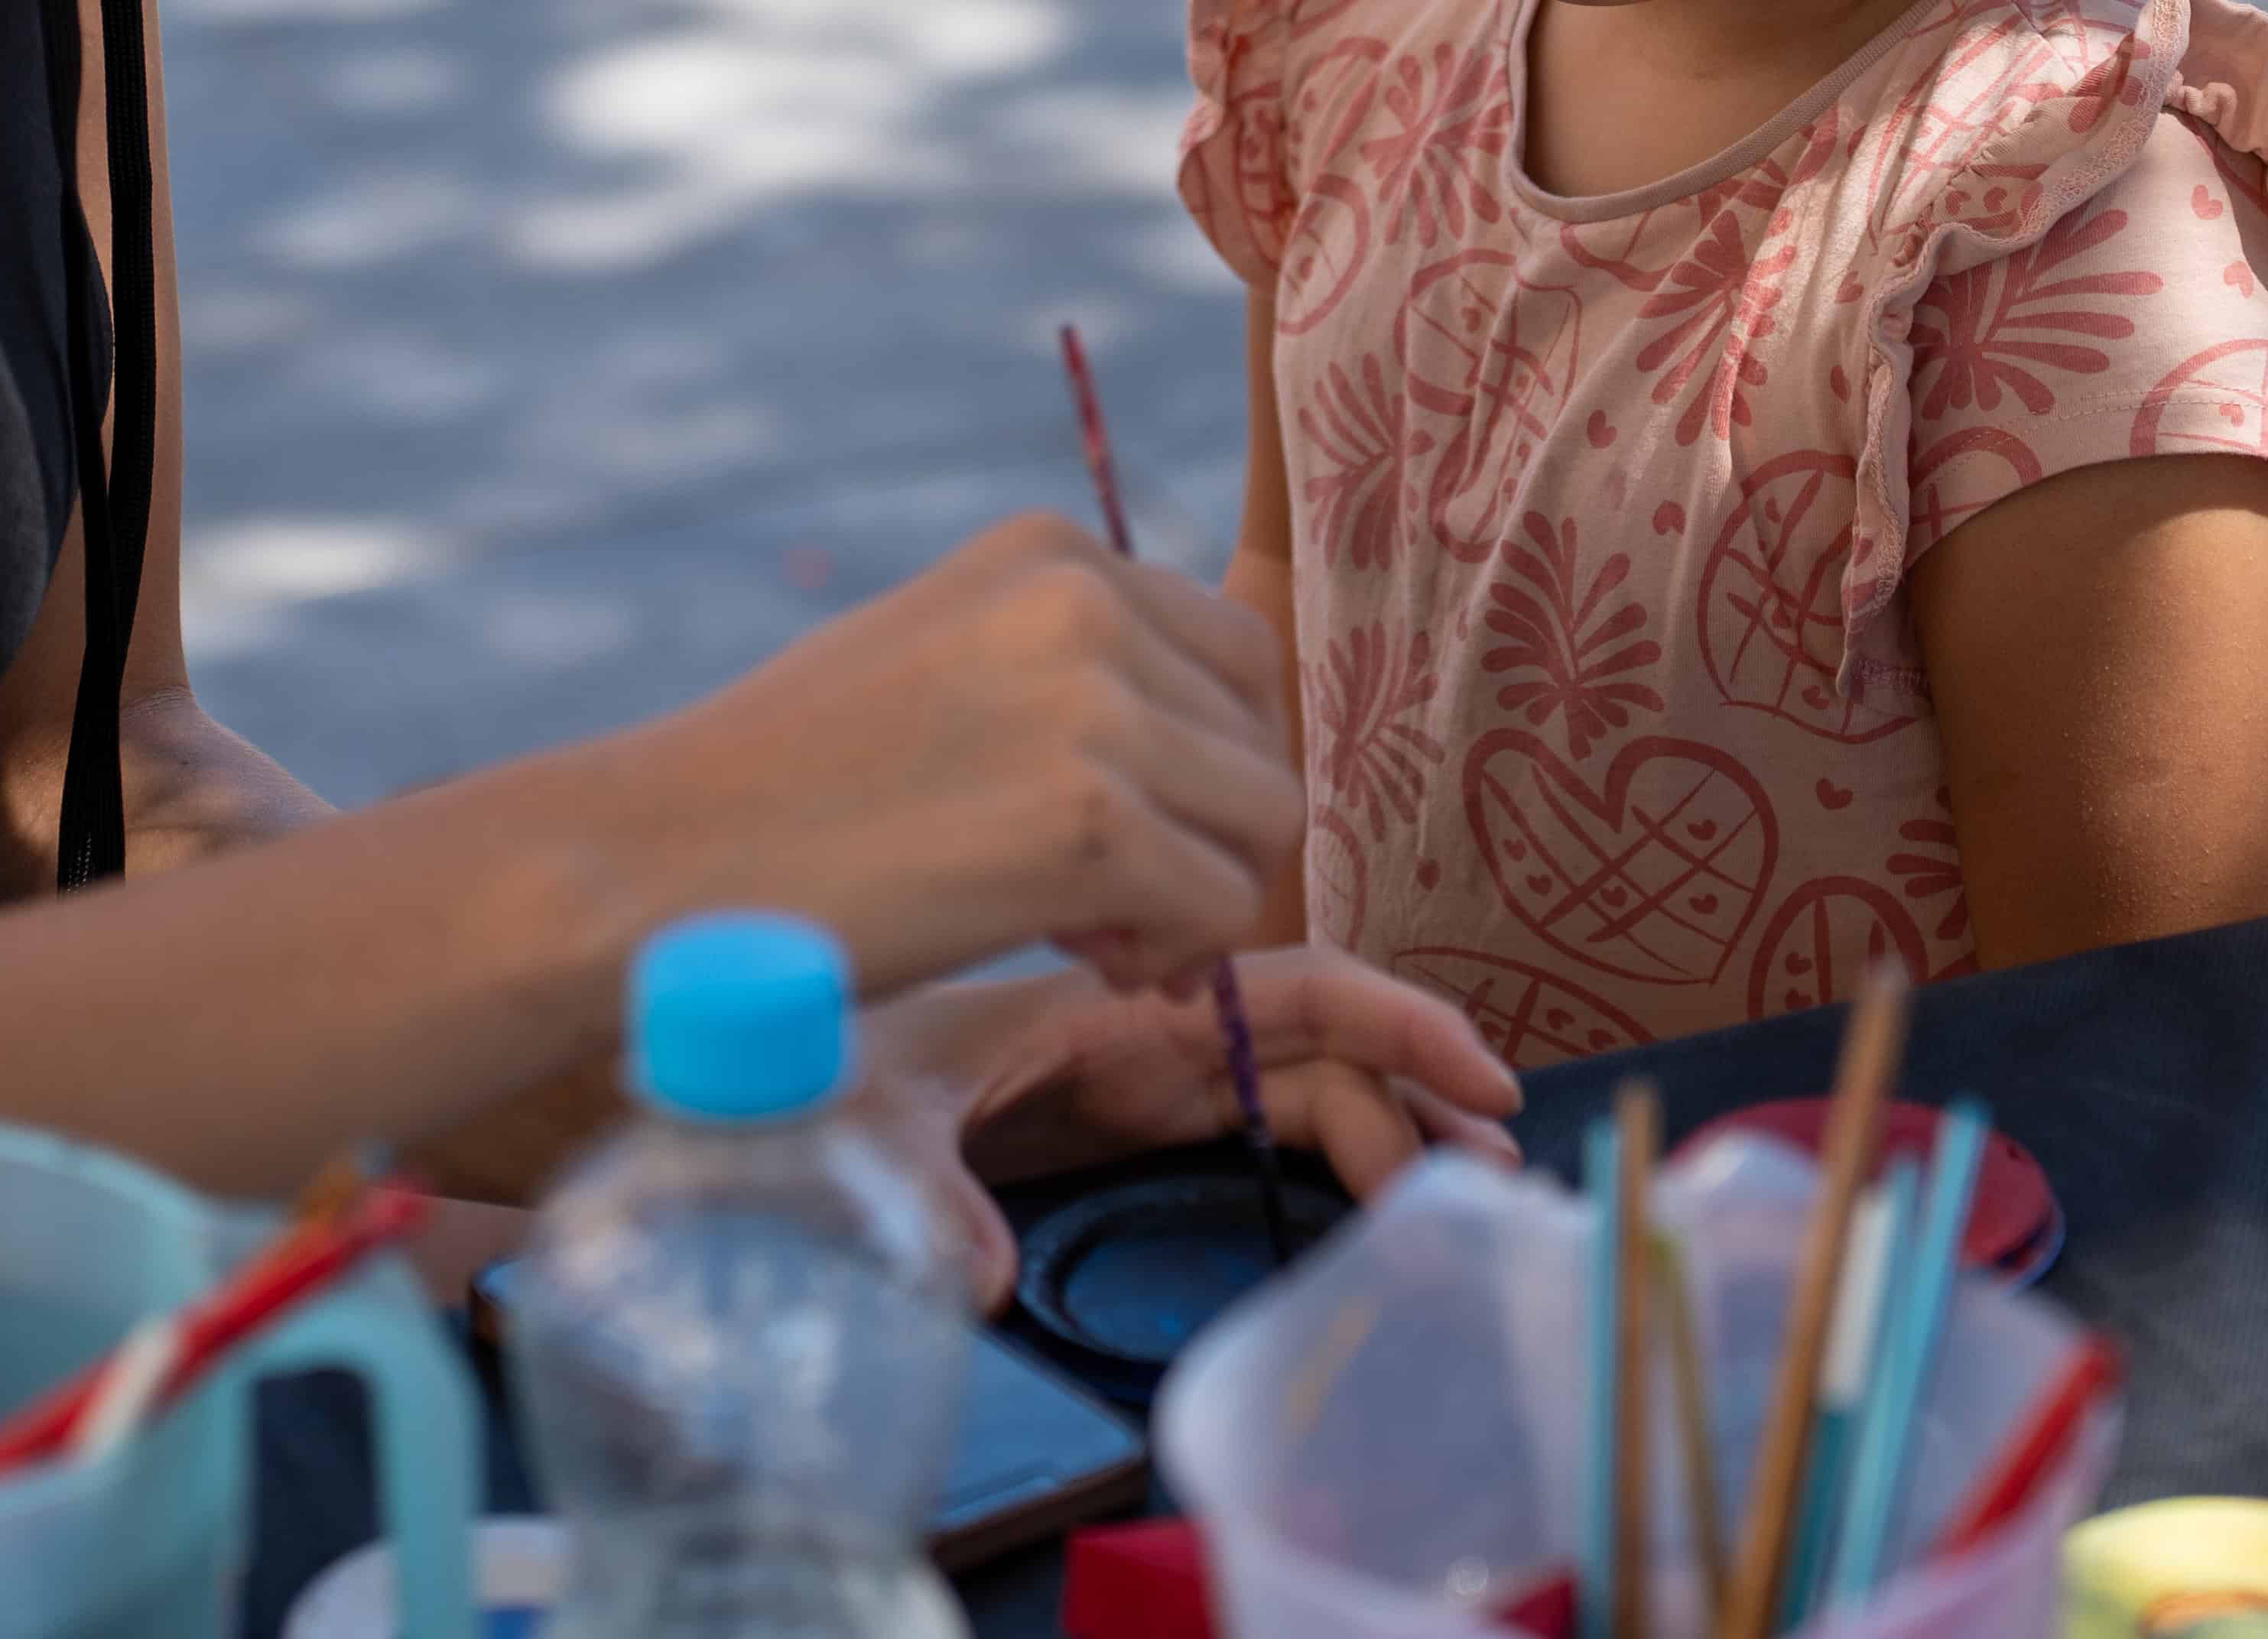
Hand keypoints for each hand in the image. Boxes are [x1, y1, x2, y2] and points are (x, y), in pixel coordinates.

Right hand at [615, 516, 1301, 996]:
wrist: (655, 864)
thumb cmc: (786, 791)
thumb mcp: (942, 662)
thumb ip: (1069, 674)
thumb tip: (1205, 759)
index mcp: (1050, 548)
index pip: (1235, 653)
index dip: (1205, 764)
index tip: (1123, 838)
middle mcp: (1082, 598)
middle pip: (1261, 738)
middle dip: (1208, 835)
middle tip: (1106, 909)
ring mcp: (1090, 704)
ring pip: (1260, 821)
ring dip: (1194, 901)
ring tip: (1088, 938)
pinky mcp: (1087, 820)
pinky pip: (1218, 907)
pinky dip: (1171, 958)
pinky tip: (1080, 964)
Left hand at [854, 951, 1520, 1305]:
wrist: (771, 1049)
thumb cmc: (824, 1056)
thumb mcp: (867, 1114)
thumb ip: (919, 1190)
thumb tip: (971, 1280)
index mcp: (1114, 996)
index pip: (1291, 986)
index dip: (1396, 1024)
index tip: (1479, 1074)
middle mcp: (1154, 1016)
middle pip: (1327, 1033)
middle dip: (1419, 1082)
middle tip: (1496, 1164)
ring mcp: (1156, 1059)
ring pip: (1312, 1078)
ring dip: (1394, 1122)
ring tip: (1468, 1189)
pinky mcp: (1146, 1099)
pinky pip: (1272, 1110)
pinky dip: (1343, 1142)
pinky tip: (1390, 1192)